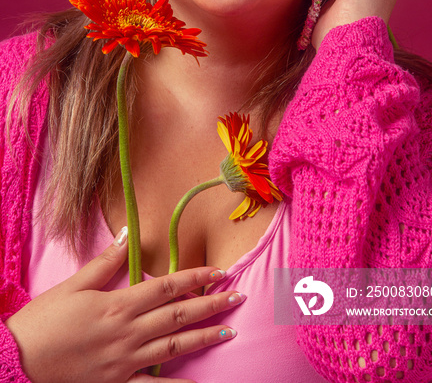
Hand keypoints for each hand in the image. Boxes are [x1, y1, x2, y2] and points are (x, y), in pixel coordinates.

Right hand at [6, 228, 242, 382]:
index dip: (195, 277)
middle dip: (211, 304)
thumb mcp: (75, 285)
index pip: (167, 286)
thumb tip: (130, 234)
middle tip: (238, 296)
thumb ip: (107, 262)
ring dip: (204, 337)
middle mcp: (128, 332)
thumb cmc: (45, 320)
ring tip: (230, 330)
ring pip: (174, 346)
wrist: (20, 362)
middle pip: (178, 314)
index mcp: (119, 304)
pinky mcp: (118, 382)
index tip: (219, 272)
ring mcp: (125, 360)